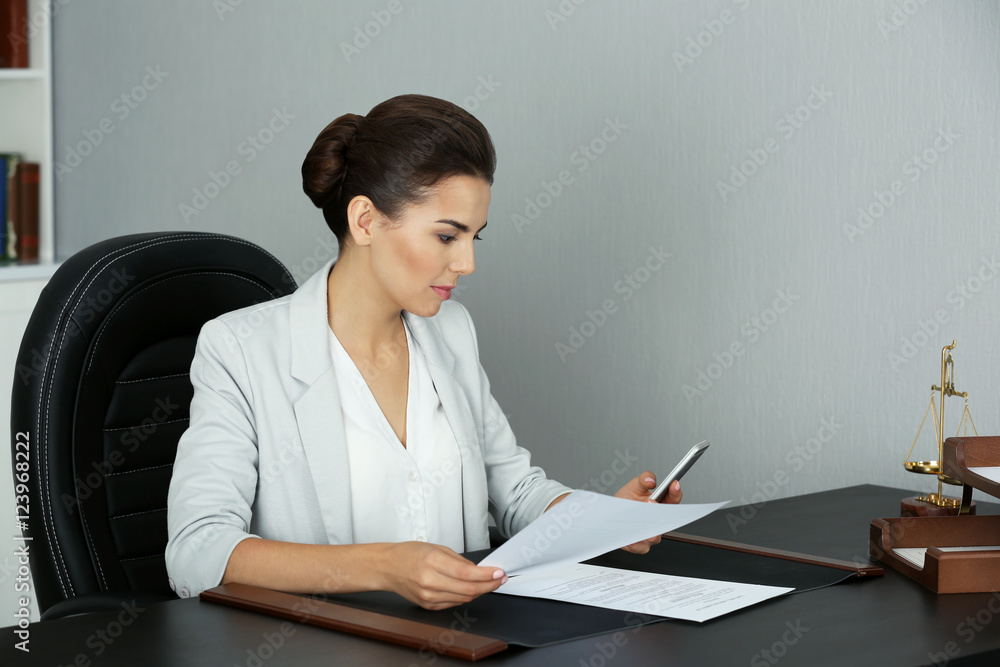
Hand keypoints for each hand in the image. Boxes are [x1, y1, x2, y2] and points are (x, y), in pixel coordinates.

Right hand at [380, 542, 506, 609]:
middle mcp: (430, 582)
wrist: (388, 568)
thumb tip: (479, 570)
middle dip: (488, 585)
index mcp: (432, 563)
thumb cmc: (409, 554)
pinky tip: (468, 588)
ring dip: (479, 591)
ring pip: (463, 599)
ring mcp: (428, 597)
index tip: (499, 573)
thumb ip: (459, 561)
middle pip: (468, 590)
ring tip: (486, 582)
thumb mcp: (437, 548)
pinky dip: (464, 596)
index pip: (466, 573)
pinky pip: (453, 603)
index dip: (486, 575)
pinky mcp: (428, 606)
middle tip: (499, 579)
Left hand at [613, 471, 682, 553]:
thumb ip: (643, 479)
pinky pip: (641, 546)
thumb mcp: (634, 486)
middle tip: (652, 502)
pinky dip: (636, 542)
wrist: (610, 515)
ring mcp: (651, 534)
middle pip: (667, 521)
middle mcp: (658, 522)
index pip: (673, 499)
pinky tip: (630, 535)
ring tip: (641, 520)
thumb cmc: (625, 502)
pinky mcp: (640, 545)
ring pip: (656, 536)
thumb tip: (650, 480)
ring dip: (650, 530)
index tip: (673, 484)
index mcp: (661, 505)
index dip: (675, 492)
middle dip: (662, 512)